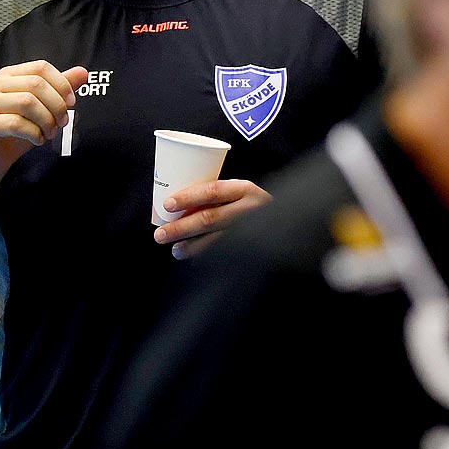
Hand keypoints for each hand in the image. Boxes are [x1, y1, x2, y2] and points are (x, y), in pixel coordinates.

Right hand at [0, 62, 88, 182]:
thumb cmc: (15, 133)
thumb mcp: (42, 109)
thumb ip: (59, 90)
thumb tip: (82, 72)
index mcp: (7, 76)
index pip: (40, 68)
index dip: (61, 84)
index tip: (71, 103)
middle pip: (35, 84)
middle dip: (56, 105)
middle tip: (62, 122)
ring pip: (27, 102)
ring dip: (46, 121)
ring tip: (49, 133)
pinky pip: (15, 124)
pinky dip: (34, 134)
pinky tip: (37, 140)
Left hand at [154, 178, 271, 258]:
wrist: (288, 221)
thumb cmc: (253, 205)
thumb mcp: (239, 193)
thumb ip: (216, 197)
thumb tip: (174, 206)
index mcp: (244, 189)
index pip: (213, 191)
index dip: (188, 197)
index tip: (167, 204)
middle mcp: (250, 209)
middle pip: (210, 218)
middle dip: (181, 228)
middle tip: (160, 234)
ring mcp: (253, 230)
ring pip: (216, 240)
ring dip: (191, 247)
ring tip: (175, 249)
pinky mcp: (254, 248)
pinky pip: (226, 253)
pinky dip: (207, 256)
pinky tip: (194, 258)